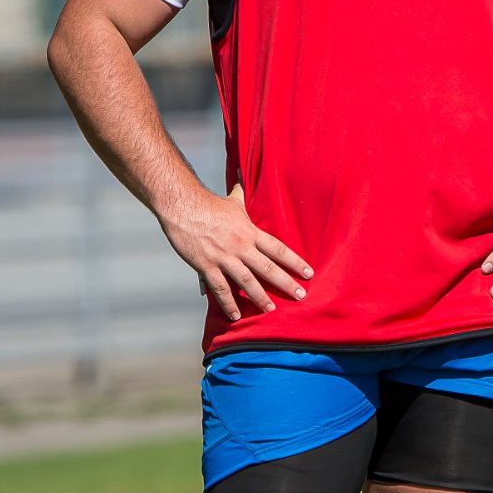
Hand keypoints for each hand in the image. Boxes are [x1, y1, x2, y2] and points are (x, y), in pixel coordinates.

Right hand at [162, 183, 311, 321]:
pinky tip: (236, 315)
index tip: (308, 273)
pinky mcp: (207, 266)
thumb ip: (242, 194)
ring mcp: (224, 257)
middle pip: (268, 268)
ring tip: (271, 309)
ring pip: (247, 281)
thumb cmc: (209, 204)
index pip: (278, 249)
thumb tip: (244, 176)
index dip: (295, 262)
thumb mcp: (233, 200)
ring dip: (260, 297)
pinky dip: (228, 304)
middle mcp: (241, 246)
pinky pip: (220, 289)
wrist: (183, 207)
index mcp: (250, 231)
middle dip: (286, 283)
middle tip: (300, 296)